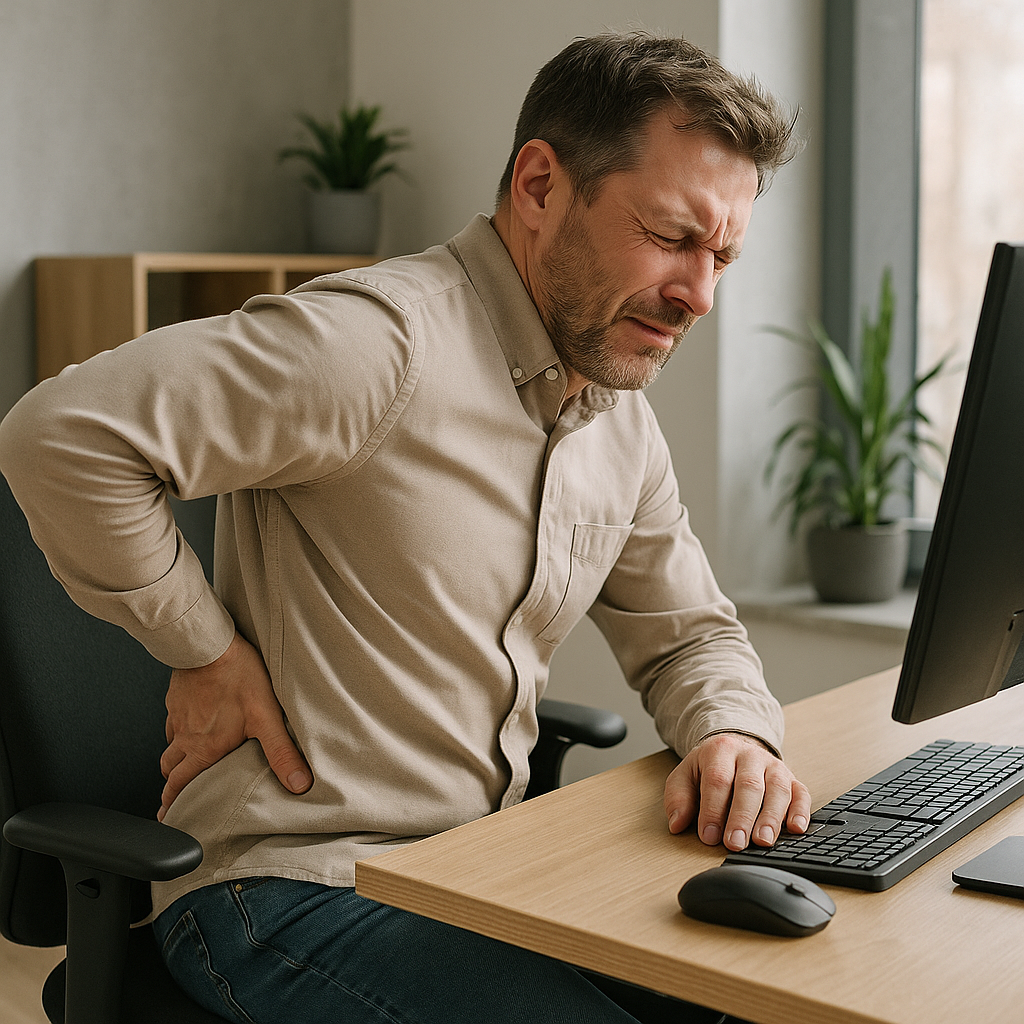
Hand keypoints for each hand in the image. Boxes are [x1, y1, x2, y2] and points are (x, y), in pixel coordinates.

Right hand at [158, 632, 312, 820]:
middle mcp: (185, 736)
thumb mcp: (267, 717)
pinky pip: (172, 721)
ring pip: (169, 746)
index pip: (181, 784)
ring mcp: (178, 716)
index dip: (173, 803)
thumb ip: (281, 752)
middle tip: (174, 797)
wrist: (211, 644)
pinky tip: (190, 725)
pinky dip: (177, 731)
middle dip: (171, 786)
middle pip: (170, 769)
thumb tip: (298, 783)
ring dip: (174, 759)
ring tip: (182, 766)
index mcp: (203, 748)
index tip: (169, 816)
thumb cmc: (238, 677)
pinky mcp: (178, 697)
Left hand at [664, 732, 809, 850]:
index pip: (717, 780)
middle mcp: (750, 755)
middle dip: (741, 817)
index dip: (712, 810)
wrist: (735, 747)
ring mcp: (774, 766)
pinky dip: (801, 811)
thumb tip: (677, 823)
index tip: (709, 836)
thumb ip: (678, 798)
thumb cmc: (709, 767)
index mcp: (720, 750)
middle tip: (735, 844)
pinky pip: (801, 793)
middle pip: (748, 785)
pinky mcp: (792, 778)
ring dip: (771, 817)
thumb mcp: (685, 775)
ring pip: (777, 789)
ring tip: (762, 841)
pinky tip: (796, 828)